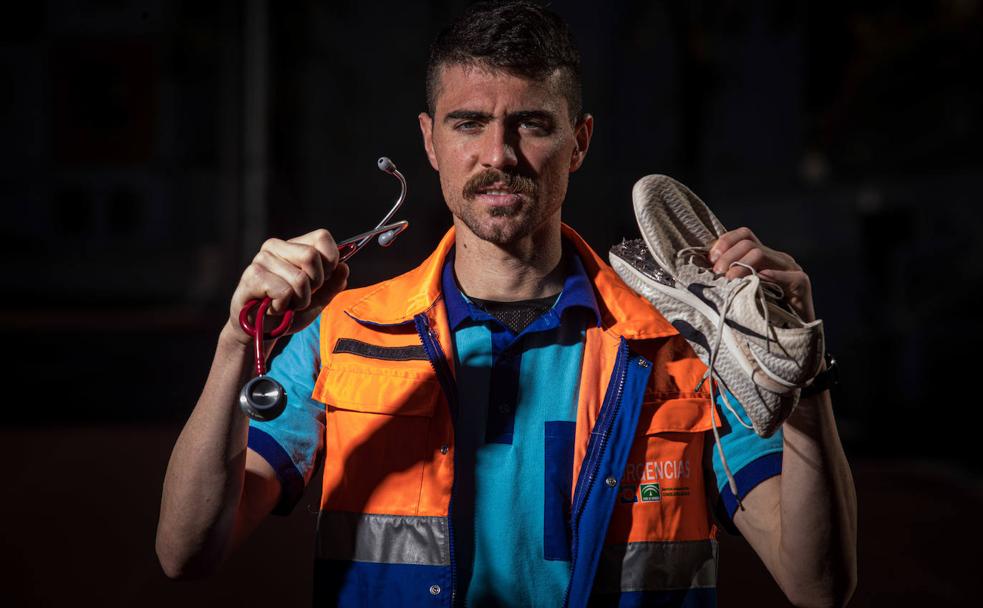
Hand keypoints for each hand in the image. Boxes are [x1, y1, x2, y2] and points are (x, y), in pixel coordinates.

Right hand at [226, 229, 349, 344]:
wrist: (261, 330)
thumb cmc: (289, 311)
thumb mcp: (318, 299)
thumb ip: (334, 284)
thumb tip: (344, 267)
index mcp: (294, 245)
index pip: (322, 237)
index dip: (330, 261)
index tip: (323, 280)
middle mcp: (275, 246)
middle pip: (311, 256)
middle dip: (315, 284)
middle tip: (301, 295)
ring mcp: (262, 259)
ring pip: (300, 279)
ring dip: (299, 300)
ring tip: (286, 303)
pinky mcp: (253, 275)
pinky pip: (284, 292)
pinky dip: (284, 306)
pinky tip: (273, 307)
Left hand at [709, 227, 815, 321]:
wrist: (793, 331)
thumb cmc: (763, 314)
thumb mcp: (743, 291)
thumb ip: (730, 278)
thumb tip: (706, 269)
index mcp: (764, 257)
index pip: (744, 235)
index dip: (725, 242)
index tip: (711, 259)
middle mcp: (777, 258)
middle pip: (748, 244)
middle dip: (728, 257)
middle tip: (717, 273)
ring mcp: (791, 269)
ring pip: (761, 254)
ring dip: (740, 265)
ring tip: (729, 280)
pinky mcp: (801, 284)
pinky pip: (788, 276)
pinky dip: (772, 277)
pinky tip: (758, 280)